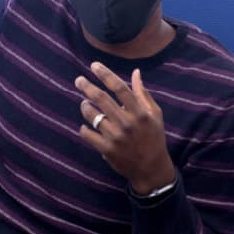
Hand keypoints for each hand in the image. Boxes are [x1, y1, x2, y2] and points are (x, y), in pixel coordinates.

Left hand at [69, 62, 175, 192]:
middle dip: (87, 86)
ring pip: (92, 116)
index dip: (105, 75)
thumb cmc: (153, 137)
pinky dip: (84, 127)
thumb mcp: (155, 114)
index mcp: (140, 112)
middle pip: (102, 99)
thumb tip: (136, 72)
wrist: (150, 168)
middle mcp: (127, 123)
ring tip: (84, 103)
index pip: (120, 88)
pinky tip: (86, 124)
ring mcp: (116, 137)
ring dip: (85, 107)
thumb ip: (143, 93)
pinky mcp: (107, 149)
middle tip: (78, 80)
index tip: (94, 66)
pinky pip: (87, 134)